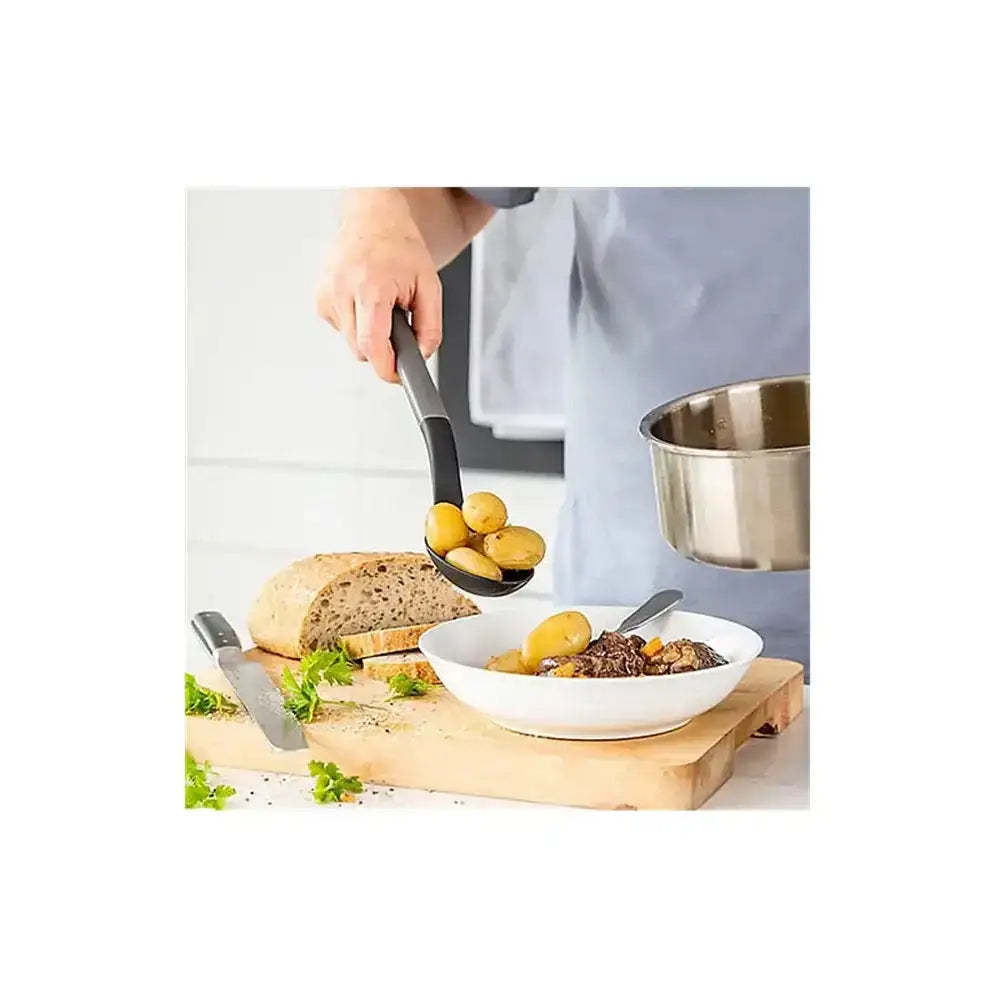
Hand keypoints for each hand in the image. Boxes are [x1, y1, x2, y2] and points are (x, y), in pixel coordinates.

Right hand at [316, 190, 442, 381]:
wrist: (374, 219)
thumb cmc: (402, 249)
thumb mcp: (429, 286)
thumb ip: (430, 326)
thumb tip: (422, 355)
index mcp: (370, 287)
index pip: (371, 345)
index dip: (386, 367)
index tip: (396, 376)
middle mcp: (342, 290)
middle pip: (360, 349)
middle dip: (382, 348)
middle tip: (398, 329)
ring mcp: (326, 293)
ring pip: (350, 341)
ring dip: (369, 333)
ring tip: (381, 305)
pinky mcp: (319, 298)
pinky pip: (342, 328)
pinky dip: (357, 322)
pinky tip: (365, 300)